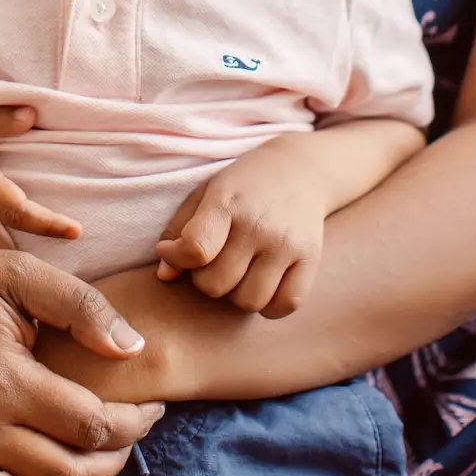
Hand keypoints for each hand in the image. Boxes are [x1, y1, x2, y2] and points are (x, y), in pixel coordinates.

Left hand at [155, 142, 326, 314]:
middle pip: (216, 285)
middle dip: (204, 279)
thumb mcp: (205, 193)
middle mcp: (259, 225)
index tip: (174, 250)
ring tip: (238, 271)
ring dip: (235, 294)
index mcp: (227, 202)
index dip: (175, 258)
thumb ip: (179, 231)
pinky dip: (269, 305)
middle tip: (212, 260)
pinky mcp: (310, 260)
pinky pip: (284, 306)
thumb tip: (165, 277)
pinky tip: (262, 283)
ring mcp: (287, 245)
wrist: (299, 169)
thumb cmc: (243, 185)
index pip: (195, 249)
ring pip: (247, 301)